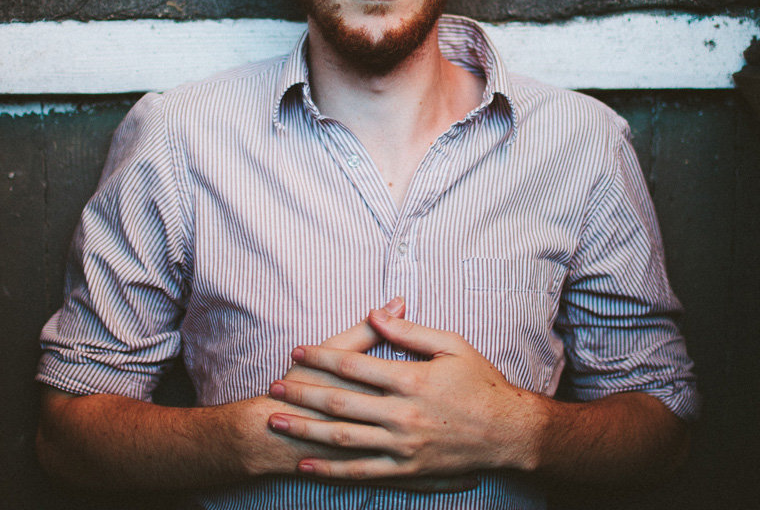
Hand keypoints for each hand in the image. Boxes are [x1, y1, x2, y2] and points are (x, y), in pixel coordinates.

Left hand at [267, 308, 542, 481]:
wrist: (509, 434)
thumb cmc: (481, 383)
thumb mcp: (451, 345)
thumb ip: (410, 331)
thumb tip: (378, 310)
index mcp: (411, 380)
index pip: (354, 366)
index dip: (321, 356)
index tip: (298, 350)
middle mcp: (402, 415)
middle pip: (340, 403)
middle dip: (302, 393)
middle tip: (273, 388)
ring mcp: (403, 447)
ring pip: (343, 439)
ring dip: (306, 430)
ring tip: (277, 421)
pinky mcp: (407, 471)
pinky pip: (362, 471)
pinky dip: (331, 469)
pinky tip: (307, 464)